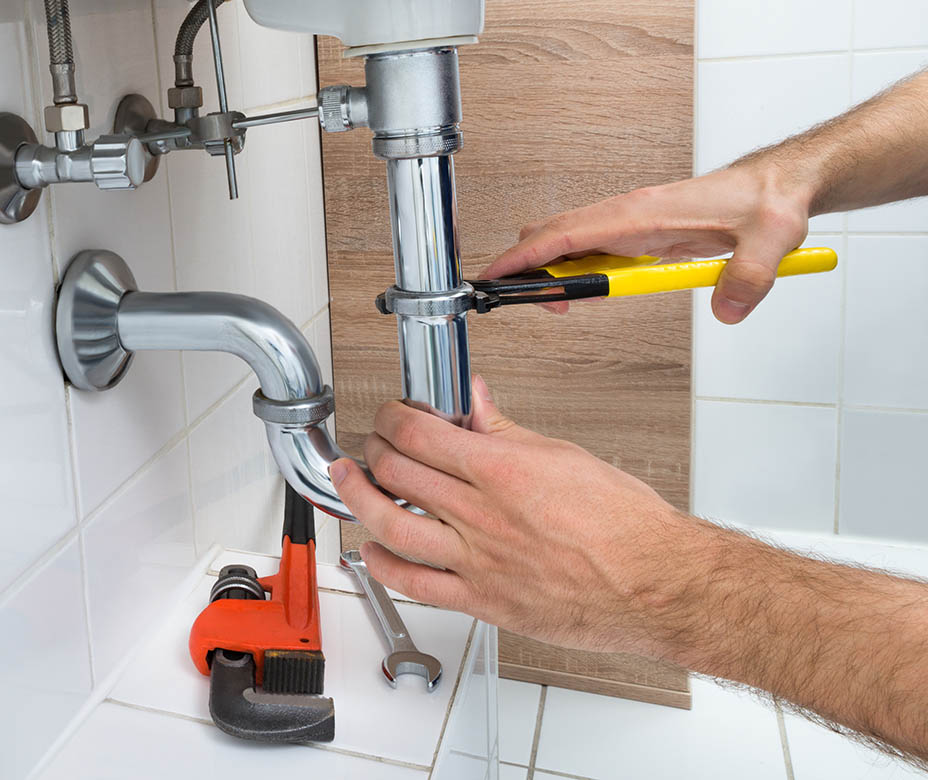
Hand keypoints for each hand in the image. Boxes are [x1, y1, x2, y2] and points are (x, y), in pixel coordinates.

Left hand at [330, 376, 695, 655]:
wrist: (656, 585)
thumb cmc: (625, 526)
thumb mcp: (565, 457)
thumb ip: (509, 432)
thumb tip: (478, 403)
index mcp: (503, 471)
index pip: (420, 434)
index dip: (392, 419)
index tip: (391, 416)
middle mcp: (483, 516)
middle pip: (399, 474)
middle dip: (375, 450)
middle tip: (372, 444)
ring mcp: (478, 561)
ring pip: (393, 526)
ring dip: (360, 499)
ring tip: (349, 481)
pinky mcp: (483, 601)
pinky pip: (416, 585)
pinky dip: (384, 565)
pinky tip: (374, 549)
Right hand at [479, 164, 811, 323]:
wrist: (779, 185)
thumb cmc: (768, 203)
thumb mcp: (769, 241)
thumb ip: (748, 278)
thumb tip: (726, 311)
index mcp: (643, 213)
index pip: (566, 234)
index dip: (526, 256)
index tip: (498, 275)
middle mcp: (628, 213)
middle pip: (554, 236)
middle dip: (532, 270)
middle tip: (543, 306)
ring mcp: (630, 221)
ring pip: (569, 242)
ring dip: (558, 273)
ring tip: (568, 303)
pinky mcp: (640, 232)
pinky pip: (593, 249)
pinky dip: (581, 270)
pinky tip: (598, 289)